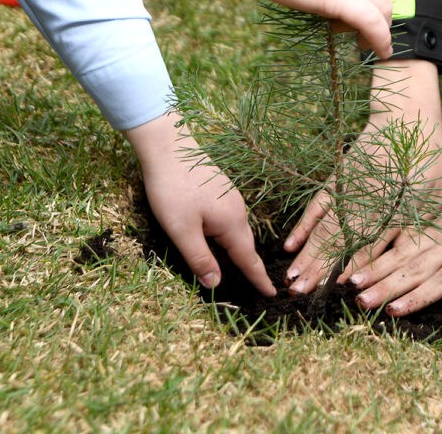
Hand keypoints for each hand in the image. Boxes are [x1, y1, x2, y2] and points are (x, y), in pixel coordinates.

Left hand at [124, 112, 275, 296]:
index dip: (259, 279)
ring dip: (240, 250)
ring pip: (238, 231)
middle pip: (246, 245)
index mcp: (231, 223)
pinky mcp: (221, 190)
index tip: (273, 295)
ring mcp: (231, 198)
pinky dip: (231, 235)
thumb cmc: (172, 189)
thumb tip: (216, 285)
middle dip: (252, 267)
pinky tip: (222, 237)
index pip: (248, 259)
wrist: (168, 147)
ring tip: (243, 268)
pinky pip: (231, 219)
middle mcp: (237, 210)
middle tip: (260, 287)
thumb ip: (199, 259)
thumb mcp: (181, 230)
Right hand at [282, 59, 441, 293]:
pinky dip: (303, 225)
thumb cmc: (427, 162)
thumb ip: (414, 232)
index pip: (369, 245)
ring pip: (324, 228)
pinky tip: (292, 244)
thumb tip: (399, 264)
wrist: (406, 118)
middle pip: (338, 241)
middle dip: (319, 270)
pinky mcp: (336, 180)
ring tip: (291, 278)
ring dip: (307, 255)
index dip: (353, 267)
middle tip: (299, 294)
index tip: (336, 288)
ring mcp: (346, 191)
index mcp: (392, 211)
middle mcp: (364, 204)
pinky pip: (316, 206)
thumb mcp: (433, 199)